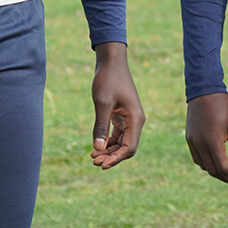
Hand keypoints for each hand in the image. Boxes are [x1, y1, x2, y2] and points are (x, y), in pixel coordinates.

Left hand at [89, 42, 143, 168]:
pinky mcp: (122, 115)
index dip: (116, 159)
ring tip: (92, 156)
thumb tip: (98, 149)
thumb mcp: (102, 103)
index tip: (101, 165)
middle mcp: (135, 121)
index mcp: (135, 119)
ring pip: (121, 142)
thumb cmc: (108, 79)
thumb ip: (101, 126)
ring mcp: (129, 118)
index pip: (129, 148)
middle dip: (111, 156)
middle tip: (93, 161)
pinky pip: (117, 134)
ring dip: (109, 150)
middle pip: (126, 147)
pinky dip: (108, 141)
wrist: (111, 62)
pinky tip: (96, 145)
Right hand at [185, 92, 227, 189]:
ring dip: (215, 171)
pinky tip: (215, 161)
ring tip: (227, 171)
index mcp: (213, 141)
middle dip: (224, 177)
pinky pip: (197, 158)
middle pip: (212, 170)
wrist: (204, 91)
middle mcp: (200, 144)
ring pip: (203, 165)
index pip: (222, 168)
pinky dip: (206, 163)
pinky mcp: (189, 138)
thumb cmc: (223, 107)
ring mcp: (192, 141)